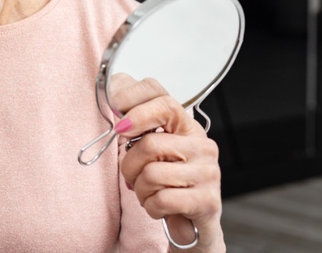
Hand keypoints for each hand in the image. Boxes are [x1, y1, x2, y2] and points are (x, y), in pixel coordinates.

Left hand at [113, 77, 224, 250]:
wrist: (191, 225)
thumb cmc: (166, 183)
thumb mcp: (150, 150)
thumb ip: (135, 125)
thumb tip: (113, 101)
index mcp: (186, 126)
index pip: (161, 97)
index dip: (133, 103)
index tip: (119, 125)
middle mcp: (202, 144)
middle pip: (149, 143)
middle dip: (129, 165)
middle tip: (132, 176)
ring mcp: (208, 172)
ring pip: (152, 173)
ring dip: (140, 189)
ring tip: (149, 192)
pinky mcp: (208, 201)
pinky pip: (162, 199)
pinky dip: (151, 207)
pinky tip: (159, 207)